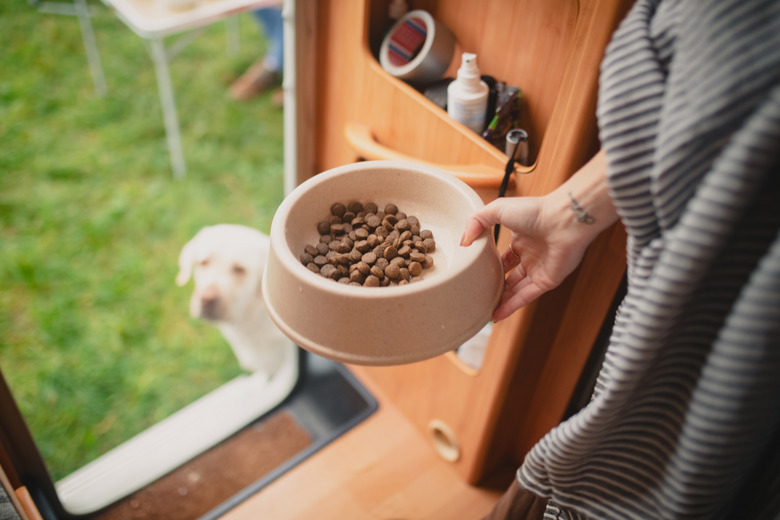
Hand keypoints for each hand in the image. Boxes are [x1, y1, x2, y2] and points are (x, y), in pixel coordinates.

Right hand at [460, 196, 592, 321]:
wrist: (564, 220)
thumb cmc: (536, 211)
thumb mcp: (497, 209)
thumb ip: (476, 221)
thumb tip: (463, 241)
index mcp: (521, 240)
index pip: (504, 257)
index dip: (491, 266)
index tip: (476, 274)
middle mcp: (531, 256)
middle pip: (510, 276)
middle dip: (496, 286)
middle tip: (479, 295)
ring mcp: (539, 269)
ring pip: (516, 290)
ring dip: (502, 300)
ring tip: (484, 310)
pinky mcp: (547, 281)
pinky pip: (526, 297)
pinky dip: (511, 307)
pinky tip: (497, 315)